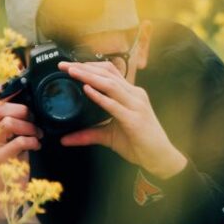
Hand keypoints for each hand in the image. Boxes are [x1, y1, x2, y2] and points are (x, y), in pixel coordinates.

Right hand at [0, 99, 43, 217]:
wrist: (7, 190)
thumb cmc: (12, 159)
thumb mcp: (9, 138)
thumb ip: (11, 120)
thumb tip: (24, 99)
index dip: (2, 94)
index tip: (16, 87)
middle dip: (19, 108)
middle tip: (32, 117)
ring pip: (7, 123)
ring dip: (28, 126)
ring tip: (37, 133)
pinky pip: (19, 141)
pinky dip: (33, 141)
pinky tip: (37, 145)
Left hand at [57, 61, 187, 179]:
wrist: (160, 158)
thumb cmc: (139, 144)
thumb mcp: (109, 136)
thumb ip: (88, 134)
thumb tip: (65, 139)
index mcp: (131, 94)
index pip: (110, 72)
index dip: (90, 66)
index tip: (70, 65)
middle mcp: (135, 95)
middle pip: (107, 74)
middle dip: (84, 67)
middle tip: (64, 65)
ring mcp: (136, 105)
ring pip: (110, 85)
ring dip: (89, 76)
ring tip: (72, 72)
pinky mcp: (134, 119)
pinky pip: (114, 105)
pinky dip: (99, 96)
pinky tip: (87, 90)